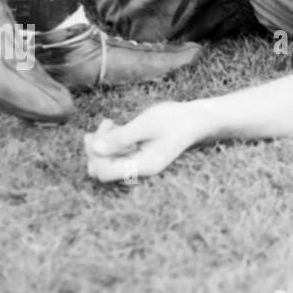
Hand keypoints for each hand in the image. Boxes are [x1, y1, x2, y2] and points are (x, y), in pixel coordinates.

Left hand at [84, 103, 203, 182]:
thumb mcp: (147, 124)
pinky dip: (111, 142)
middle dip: (96, 150)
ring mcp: (140, 163)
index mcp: (143, 165)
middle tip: (102, 126)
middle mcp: (140, 169)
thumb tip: (96, 148)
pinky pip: (117, 155)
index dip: (95, 156)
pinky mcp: (139, 156)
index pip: (105, 172)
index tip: (94, 134)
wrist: (197, 119)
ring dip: (103, 144)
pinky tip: (115, 125)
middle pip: (104, 170)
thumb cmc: (175, 119)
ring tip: (108, 122)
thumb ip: (121, 137)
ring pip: (108, 162)